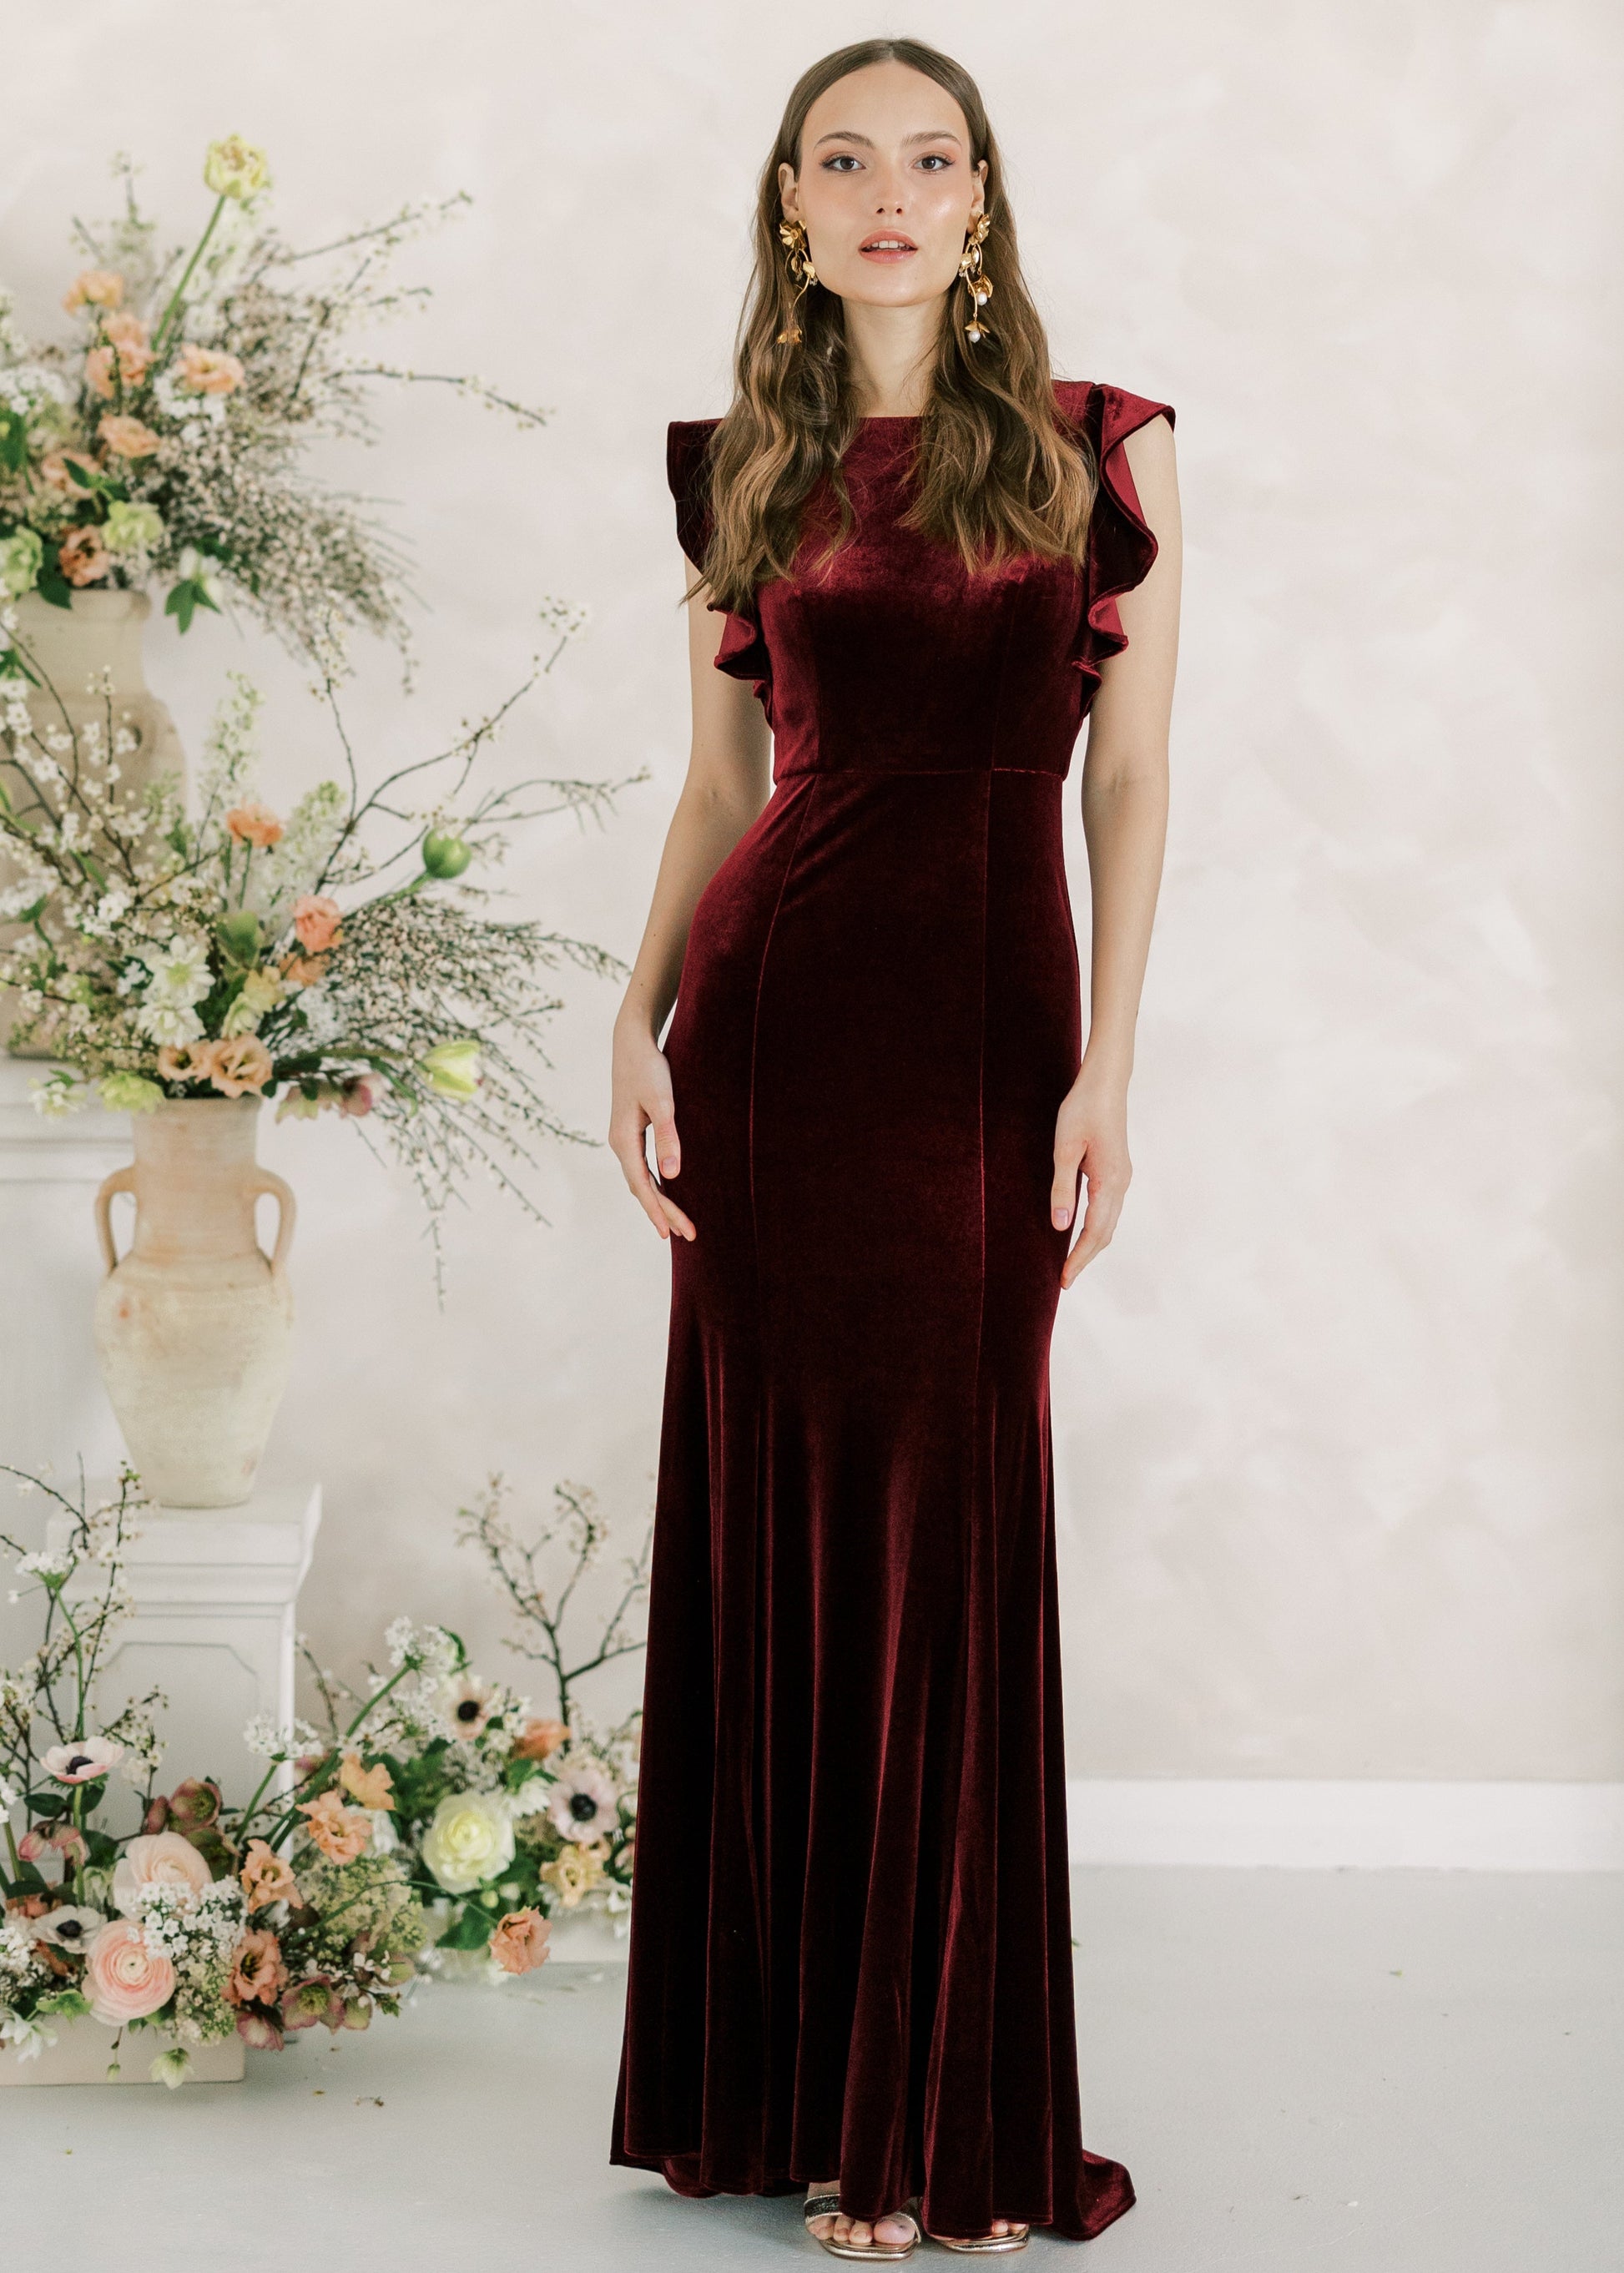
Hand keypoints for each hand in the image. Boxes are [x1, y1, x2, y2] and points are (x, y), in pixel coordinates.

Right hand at [609, 1020, 695, 1242]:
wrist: (631, 1041)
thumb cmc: (648, 1068)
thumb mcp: (662, 1101)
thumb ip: (668, 1137)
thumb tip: (672, 1175)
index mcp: (623, 1140)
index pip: (643, 1186)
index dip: (658, 1211)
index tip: (672, 1233)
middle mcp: (620, 1143)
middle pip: (642, 1188)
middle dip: (663, 1212)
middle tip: (688, 1235)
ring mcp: (624, 1138)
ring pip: (641, 1180)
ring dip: (659, 1202)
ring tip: (679, 1224)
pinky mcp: (632, 1131)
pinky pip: (642, 1167)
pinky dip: (655, 1185)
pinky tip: (668, 1192)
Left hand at [1050, 1066, 1129, 1289]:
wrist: (1106, 1083)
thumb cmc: (1082, 1110)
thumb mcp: (1064, 1149)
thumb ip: (1062, 1188)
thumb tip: (1059, 1226)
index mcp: (1109, 1181)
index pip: (1094, 1231)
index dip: (1079, 1258)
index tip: (1064, 1279)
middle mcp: (1121, 1183)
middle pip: (1105, 1233)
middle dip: (1085, 1258)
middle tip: (1065, 1280)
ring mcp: (1122, 1177)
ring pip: (1109, 1223)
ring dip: (1091, 1245)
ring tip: (1071, 1263)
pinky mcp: (1117, 1171)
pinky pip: (1108, 1209)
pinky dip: (1095, 1228)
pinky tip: (1080, 1232)